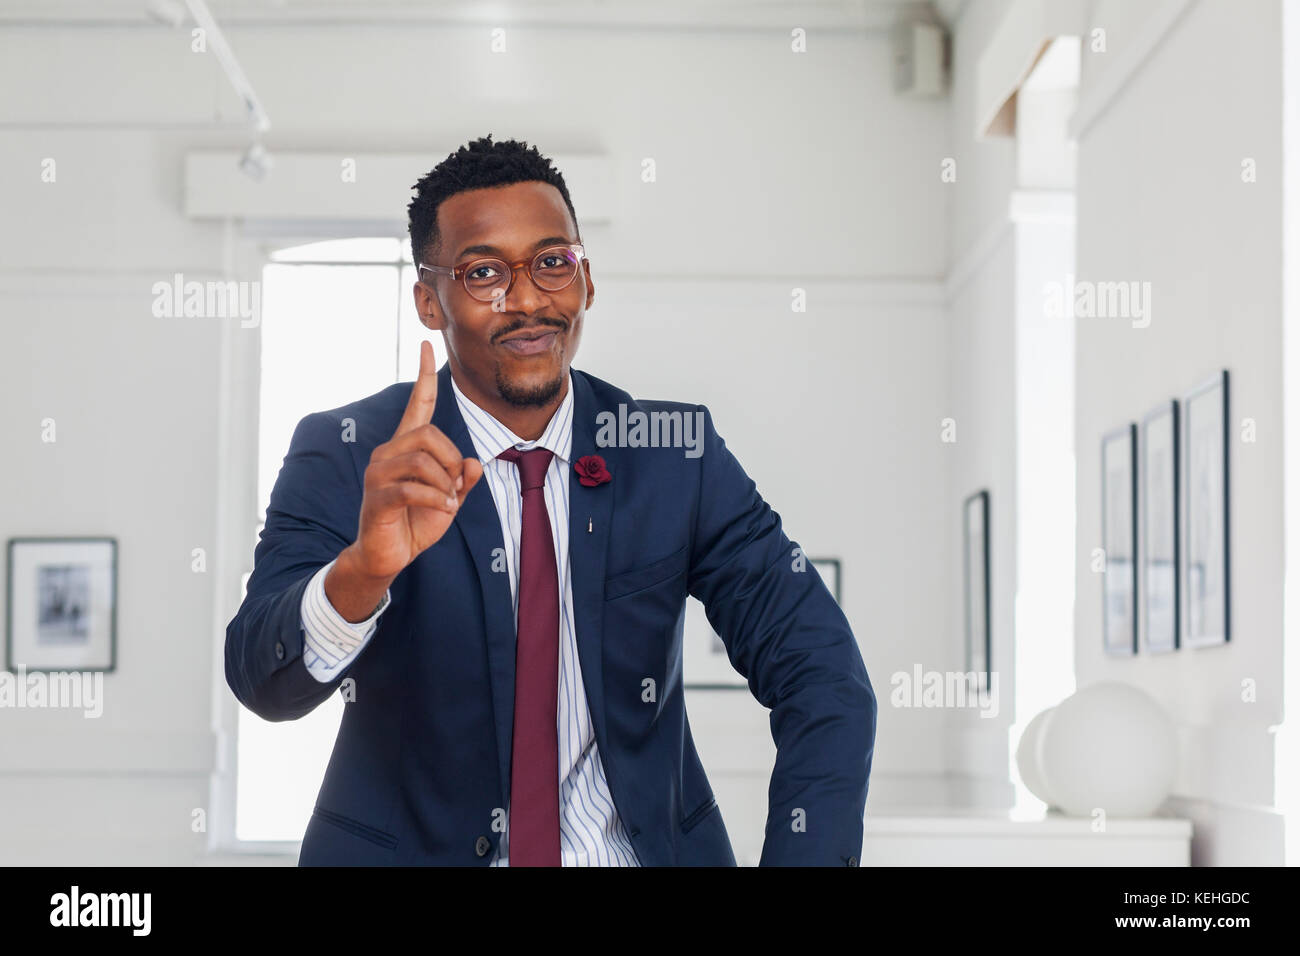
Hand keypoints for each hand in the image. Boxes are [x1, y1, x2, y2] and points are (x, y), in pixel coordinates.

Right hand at [346, 340, 483, 582]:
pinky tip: (442, 508)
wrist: (389, 555)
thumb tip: (473, 463)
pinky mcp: (376, 497)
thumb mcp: (450, 499)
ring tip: (447, 501)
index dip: (424, 376)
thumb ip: (463, 479)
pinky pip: (412, 487)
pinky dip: (436, 498)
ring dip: (445, 483)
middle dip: (451, 460)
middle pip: (429, 434)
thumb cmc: (416, 522)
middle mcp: (388, 453)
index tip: (425, 346)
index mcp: (407, 448)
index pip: (418, 404)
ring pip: (422, 460)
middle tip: (455, 486)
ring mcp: (378, 473)